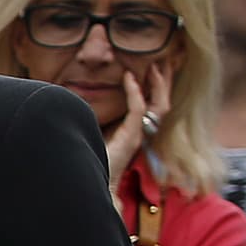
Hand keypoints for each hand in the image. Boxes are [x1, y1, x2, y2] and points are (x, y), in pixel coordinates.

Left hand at [101, 62, 164, 191]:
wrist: (91, 183)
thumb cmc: (91, 159)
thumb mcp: (96, 133)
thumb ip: (98, 119)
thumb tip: (82, 97)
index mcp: (135, 131)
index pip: (153, 105)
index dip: (154, 87)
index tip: (150, 68)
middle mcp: (142, 132)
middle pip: (162, 102)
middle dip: (164, 82)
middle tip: (163, 62)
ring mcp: (138, 134)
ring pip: (158, 105)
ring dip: (157, 84)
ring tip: (155, 66)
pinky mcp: (131, 136)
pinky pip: (138, 109)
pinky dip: (134, 92)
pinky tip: (128, 78)